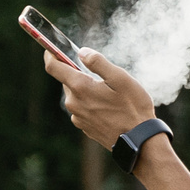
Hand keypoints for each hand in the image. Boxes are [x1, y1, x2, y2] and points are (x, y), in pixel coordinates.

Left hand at [41, 46, 156, 149]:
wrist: (139, 141)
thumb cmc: (133, 108)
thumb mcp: (120, 78)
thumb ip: (98, 62)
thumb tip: (82, 52)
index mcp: (80, 87)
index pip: (53, 67)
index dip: (50, 54)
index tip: (51, 48)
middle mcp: (74, 103)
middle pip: (68, 81)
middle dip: (79, 75)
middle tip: (100, 76)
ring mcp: (78, 117)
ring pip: (77, 96)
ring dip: (88, 91)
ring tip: (111, 96)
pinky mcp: (85, 127)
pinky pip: (83, 110)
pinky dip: (92, 105)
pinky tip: (110, 109)